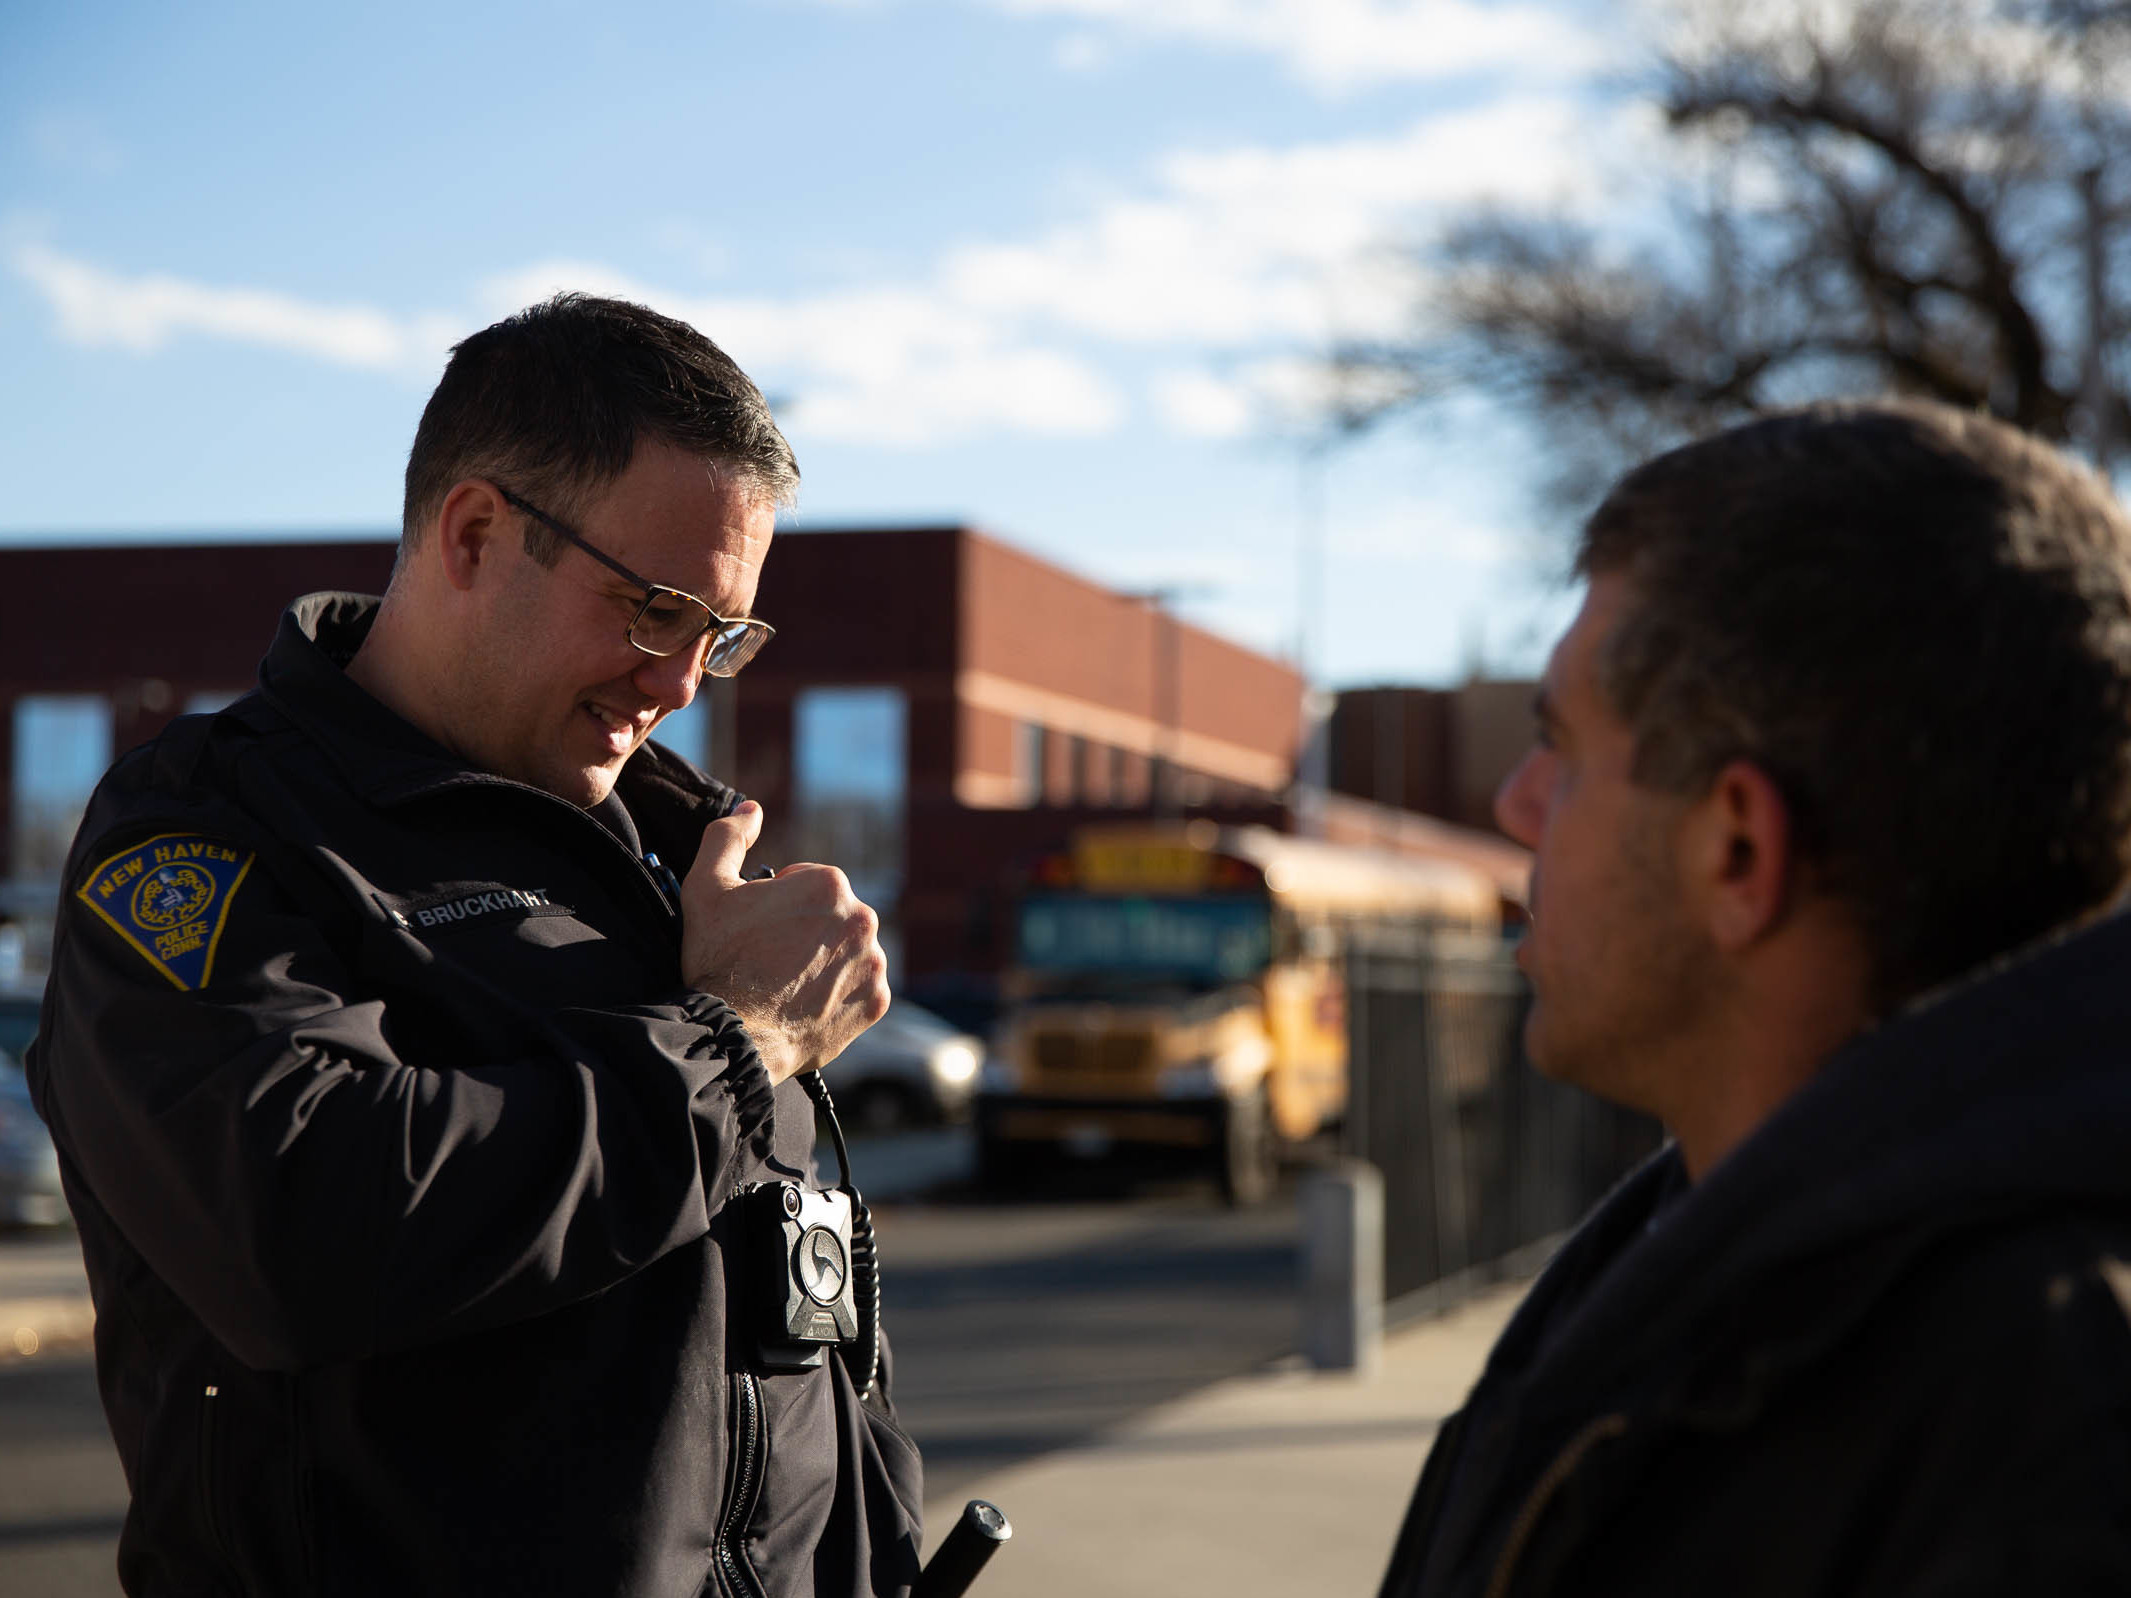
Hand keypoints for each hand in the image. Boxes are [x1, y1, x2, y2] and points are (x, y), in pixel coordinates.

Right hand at [679, 801, 890, 1085]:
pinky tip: (806, 1005)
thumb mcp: (706, 888)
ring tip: (786, 985)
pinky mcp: (877, 1003)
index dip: (777, 905)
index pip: (807, 884)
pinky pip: (862, 990)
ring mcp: (875, 963)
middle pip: (832, 917)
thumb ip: (727, 837)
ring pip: (848, 952)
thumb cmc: (717, 960)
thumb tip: (751, 809)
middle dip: (805, 932)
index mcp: (829, 883)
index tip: (757, 930)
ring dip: (825, 962)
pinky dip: (840, 996)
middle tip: (769, 959)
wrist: (731, 1035)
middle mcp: (864, 918)